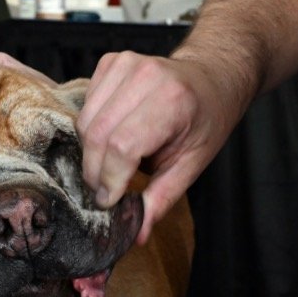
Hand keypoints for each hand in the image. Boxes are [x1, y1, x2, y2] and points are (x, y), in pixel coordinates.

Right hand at [77, 51, 232, 242]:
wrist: (212, 78)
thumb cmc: (206, 121)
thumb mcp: (192, 164)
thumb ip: (162, 198)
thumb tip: (137, 234)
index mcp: (173, 102)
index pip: (123, 146)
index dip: (110, 179)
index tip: (109, 201)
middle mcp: (147, 76)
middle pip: (98, 135)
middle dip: (96, 172)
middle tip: (105, 192)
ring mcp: (126, 63)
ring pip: (85, 121)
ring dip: (91, 153)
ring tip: (112, 166)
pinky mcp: (111, 61)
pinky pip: (86, 105)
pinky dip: (92, 129)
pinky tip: (113, 136)